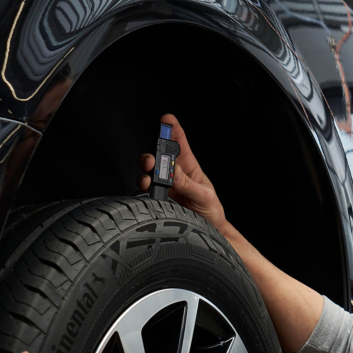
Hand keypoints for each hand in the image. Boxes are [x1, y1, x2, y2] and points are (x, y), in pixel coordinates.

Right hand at [138, 113, 227, 231]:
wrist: (209, 233)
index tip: (167, 119)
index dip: (173, 129)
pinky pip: (144, 192)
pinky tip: (144, 191)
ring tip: (147, 178)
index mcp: (190, 168)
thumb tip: (173, 170)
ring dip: (145, 172)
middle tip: (151, 160)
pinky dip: (141, 190)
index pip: (180, 144)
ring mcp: (165, 187)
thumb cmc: (211, 211)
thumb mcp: (204, 196)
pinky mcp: (158, 201)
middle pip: (159, 157)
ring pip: (149, 173)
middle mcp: (176, 175)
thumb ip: (188, 183)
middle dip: (152, 154)